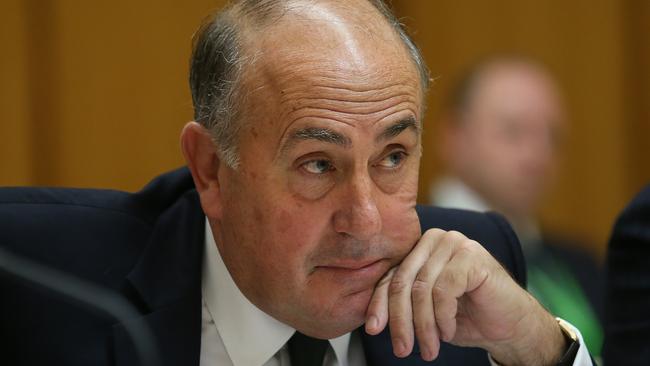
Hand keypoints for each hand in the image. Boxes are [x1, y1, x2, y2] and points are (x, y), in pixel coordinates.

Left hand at [364, 229, 565, 364]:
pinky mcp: (472, 255)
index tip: (373, 330)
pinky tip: (449, 332)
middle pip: (403, 281)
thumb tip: (371, 320)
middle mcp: (435, 239)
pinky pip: (444, 290)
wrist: (512, 326)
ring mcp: (455, 243)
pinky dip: (443, 317)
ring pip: (422, 289)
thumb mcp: (425, 311)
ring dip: (423, 326)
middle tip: (402, 348)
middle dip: (400, 320)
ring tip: (429, 348)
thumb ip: (402, 303)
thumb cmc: (467, 317)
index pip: (391, 276)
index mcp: (420, 248)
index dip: (380, 305)